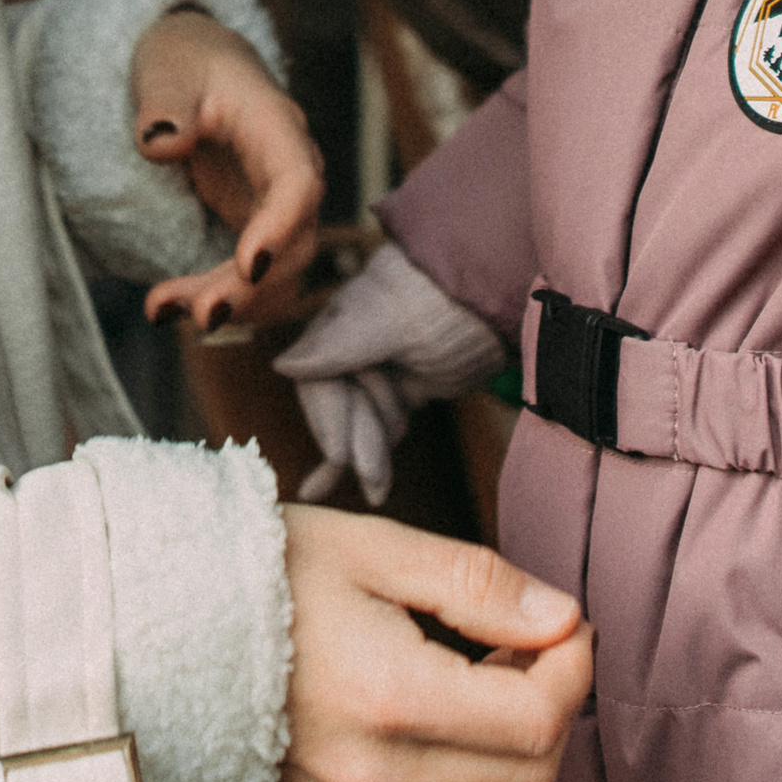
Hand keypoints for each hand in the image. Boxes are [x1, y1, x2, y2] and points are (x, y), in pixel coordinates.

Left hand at [130, 11, 323, 332]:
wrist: (194, 68)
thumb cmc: (186, 63)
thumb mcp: (168, 68)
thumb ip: (166, 104)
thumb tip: (162, 143)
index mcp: (277, 129)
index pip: (299, 183)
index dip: (282, 226)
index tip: (252, 264)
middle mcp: (290, 175)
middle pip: (296, 244)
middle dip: (252, 288)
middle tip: (199, 315)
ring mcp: (276, 208)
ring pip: (279, 274)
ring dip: (232, 304)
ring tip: (161, 309)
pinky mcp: (255, 230)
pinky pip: (256, 280)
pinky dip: (221, 300)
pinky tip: (166, 308)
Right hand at [273, 240, 508, 504]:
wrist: (499, 295)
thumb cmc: (443, 298)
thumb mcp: (392, 323)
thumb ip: (337, 347)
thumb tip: (281, 366)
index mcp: (340, 327)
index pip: (316, 385)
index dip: (328, 422)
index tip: (341, 456)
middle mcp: (351, 350)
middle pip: (339, 412)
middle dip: (356, 446)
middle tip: (374, 481)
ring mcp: (379, 372)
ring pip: (360, 426)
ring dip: (369, 454)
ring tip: (381, 481)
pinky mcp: (404, 390)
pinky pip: (382, 428)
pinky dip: (376, 454)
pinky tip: (368, 487)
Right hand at [276, 503, 590, 781]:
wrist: (163, 623)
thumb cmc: (270, 570)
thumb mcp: (377, 548)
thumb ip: (479, 585)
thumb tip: (565, 618)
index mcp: (390, 696)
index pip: (537, 720)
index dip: (574, 668)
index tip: (564, 623)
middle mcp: (373, 774)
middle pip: (530, 778)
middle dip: (550, 708)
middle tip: (523, 645)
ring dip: (510, 755)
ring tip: (475, 682)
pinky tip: (433, 728)